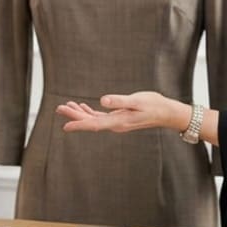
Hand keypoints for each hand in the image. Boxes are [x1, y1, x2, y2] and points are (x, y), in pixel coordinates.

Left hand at [56, 92, 189, 133]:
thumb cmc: (154, 104)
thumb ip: (120, 101)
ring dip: (80, 114)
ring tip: (66, 106)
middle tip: (59, 108)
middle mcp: (116, 124)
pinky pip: (100, 117)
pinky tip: (82, 107)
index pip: (95, 124)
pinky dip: (90, 112)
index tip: (65, 126)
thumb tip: (103, 100)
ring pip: (94, 119)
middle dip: (74, 116)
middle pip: (91, 122)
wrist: (167, 112)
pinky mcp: (119, 118)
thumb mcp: (137, 100)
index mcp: (119, 121)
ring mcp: (117, 122)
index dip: (79, 125)